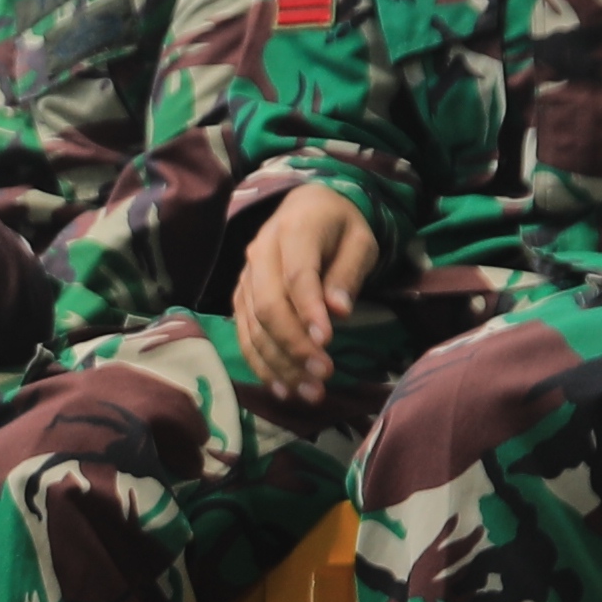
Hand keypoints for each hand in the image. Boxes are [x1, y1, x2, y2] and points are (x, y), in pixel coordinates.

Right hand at [236, 184, 388, 397]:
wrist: (307, 208)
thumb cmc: (341, 228)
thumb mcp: (360, 241)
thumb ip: (348, 273)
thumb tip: (339, 312)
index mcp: (294, 229)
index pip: (296, 276)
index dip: (308, 311)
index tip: (327, 342)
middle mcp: (261, 253)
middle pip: (268, 306)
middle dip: (294, 346)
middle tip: (323, 375)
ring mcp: (246, 277)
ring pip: (253, 326)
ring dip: (280, 364)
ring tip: (312, 393)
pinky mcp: (241, 297)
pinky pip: (245, 335)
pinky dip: (262, 365)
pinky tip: (283, 389)